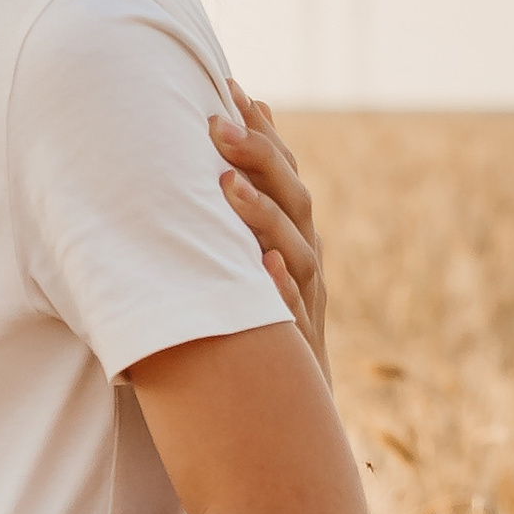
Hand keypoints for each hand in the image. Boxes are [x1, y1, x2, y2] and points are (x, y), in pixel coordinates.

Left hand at [213, 82, 329, 385]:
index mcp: (291, 239)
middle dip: (258, 158)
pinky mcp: (302, 350)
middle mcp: (304, 264)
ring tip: (226, 183)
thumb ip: (232, 222)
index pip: (282, 175)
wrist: (282, 425)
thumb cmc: (251, 337)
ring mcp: (306, 305)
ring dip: (262, 215)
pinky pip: (293, 316)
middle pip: (293, 200)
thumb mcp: (238, 273)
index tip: (230, 88)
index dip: (261, 132)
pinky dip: (281, 290)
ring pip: (296, 250)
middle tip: (215, 123)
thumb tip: (206, 164)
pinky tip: (265, 267)